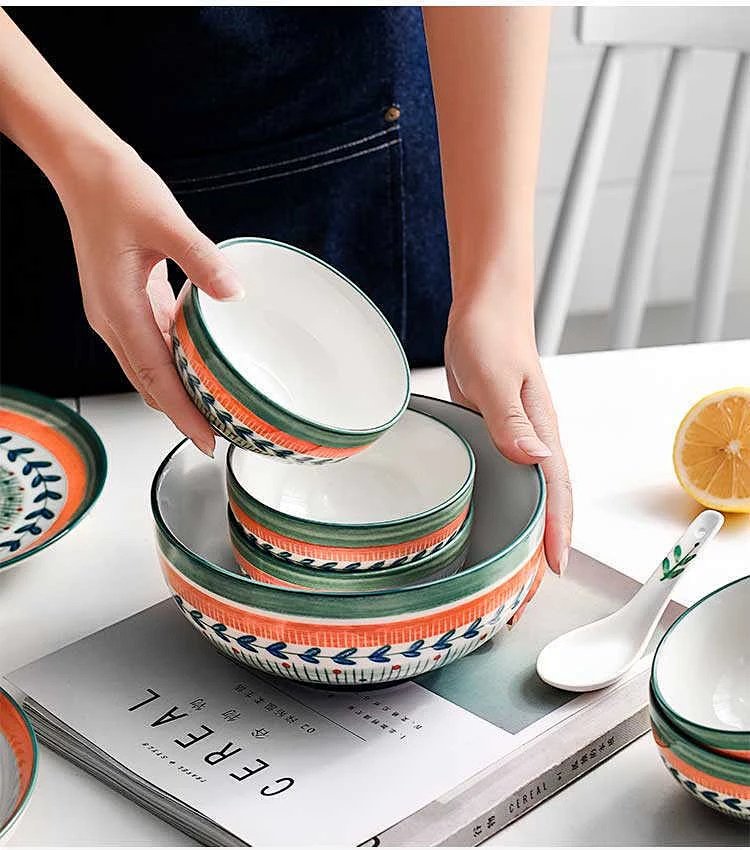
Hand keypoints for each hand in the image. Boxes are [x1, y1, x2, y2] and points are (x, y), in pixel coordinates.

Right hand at [53, 140, 243, 455]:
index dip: (181, 412)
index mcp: (119, 309)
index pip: (155, 376)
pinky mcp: (123, 299)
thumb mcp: (165, 221)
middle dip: (180, 413)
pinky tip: (199, 364)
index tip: (205, 440)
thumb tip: (235, 294)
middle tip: (217, 437)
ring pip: (148, 366)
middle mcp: (113, 319)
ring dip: (177, 390)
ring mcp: (115, 312)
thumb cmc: (117, 189)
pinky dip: (173, 361)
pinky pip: (150, 342)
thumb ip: (202, 260)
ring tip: (213, 409)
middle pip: (149, 382)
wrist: (83, 166)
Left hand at [444, 293, 571, 576]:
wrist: (485, 310)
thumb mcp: (493, 377)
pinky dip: (509, 503)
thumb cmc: (490, 337)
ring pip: (531, 492)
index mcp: (541, 431)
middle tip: (534, 584)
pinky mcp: (499, 433)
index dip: (557, 530)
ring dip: (529, 526)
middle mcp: (535, 440)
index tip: (555, 568)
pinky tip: (495, 518)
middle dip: (547, 541)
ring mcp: (518, 438)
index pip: (555, 490)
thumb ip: (510, 419)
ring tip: (518, 565)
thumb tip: (536, 459)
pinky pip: (509, 476)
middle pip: (550, 500)